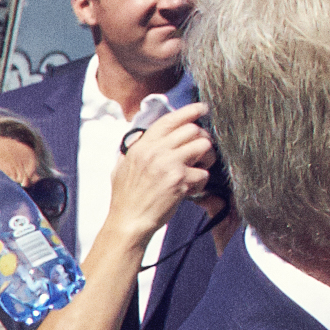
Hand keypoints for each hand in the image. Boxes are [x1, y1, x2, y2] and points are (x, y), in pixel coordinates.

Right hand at [108, 105, 218, 246]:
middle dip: (202, 139)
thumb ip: (135, 148)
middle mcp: (155, 151)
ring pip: (203, 146)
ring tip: (198, 168)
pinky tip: (191, 189)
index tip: (202, 108)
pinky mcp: (179, 181)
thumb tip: (143, 135)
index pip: (170, 119)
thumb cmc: (126, 197)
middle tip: (201, 152)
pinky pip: (203, 173)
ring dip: (207, 158)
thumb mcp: (122, 166)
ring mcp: (168, 164)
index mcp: (142, 145)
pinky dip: (201, 182)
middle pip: (192, 130)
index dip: (189, 111)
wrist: (128, 221)